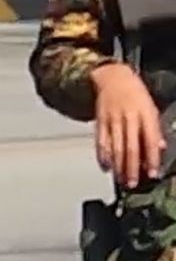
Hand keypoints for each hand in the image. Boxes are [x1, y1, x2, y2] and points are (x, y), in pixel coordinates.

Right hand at [91, 62, 164, 187]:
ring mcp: (112, 120)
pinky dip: (102, 155)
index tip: (152, 174)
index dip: (151, 159)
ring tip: (121, 180)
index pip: (149, 141)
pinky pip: (100, 141)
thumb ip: (155, 130)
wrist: (112, 77)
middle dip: (132, 168)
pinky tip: (105, 166)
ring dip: (118, 166)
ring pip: (115, 147)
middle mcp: (128, 118)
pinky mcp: (100, 121)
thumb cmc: (135, 93)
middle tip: (133, 183)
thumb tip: (161, 148)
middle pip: (130, 147)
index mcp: (144, 115)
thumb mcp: (152, 108)